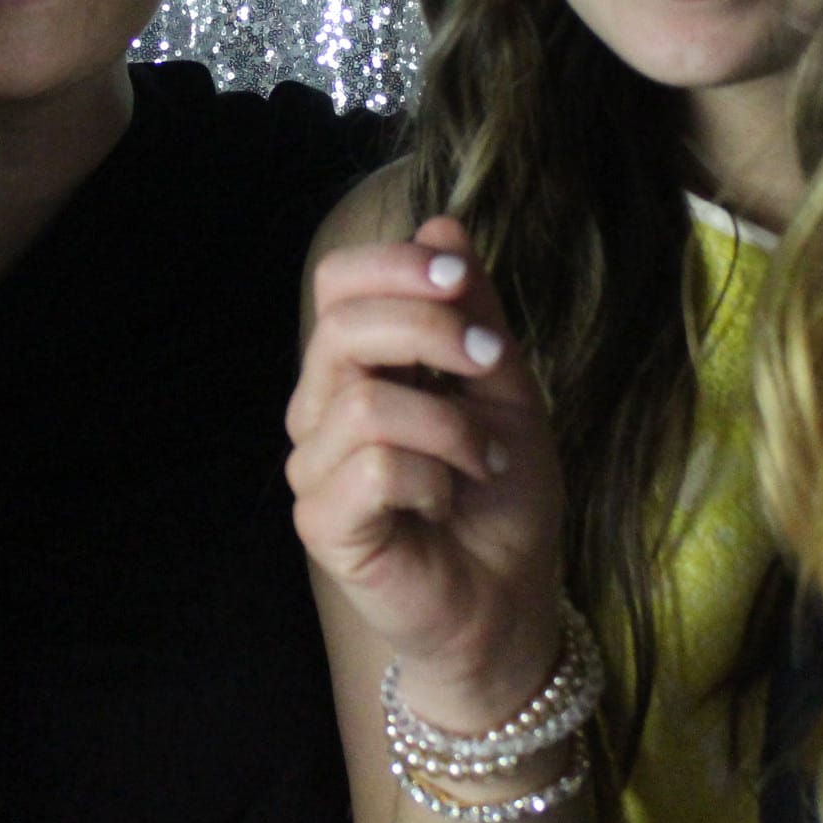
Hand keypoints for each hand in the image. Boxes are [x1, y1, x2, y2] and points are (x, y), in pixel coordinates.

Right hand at [288, 216, 566, 728]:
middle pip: (341, 327)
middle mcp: (319, 409)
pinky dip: (431, 477)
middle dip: (428, 331)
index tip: (459, 279)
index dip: (394, 265)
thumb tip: (442, 222)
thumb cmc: (502, 495)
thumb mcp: (503, 385)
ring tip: (484, 459)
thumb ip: (470, 311)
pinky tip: (447, 504)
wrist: (509, 600)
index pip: (338, 283)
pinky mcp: (323, 523)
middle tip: (488, 364)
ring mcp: (313, 468)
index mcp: (356, 366)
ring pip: (363, 400)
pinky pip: (372, 466)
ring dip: (449, 425)